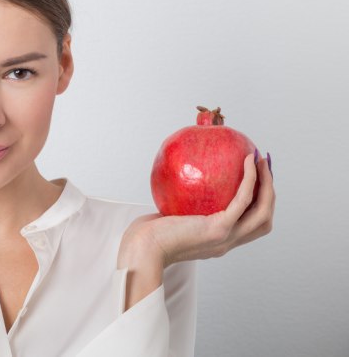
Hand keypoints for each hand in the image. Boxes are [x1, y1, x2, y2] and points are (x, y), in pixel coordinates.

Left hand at [118, 152, 274, 307]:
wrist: (141, 250)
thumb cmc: (145, 236)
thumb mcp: (168, 219)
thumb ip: (179, 206)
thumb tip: (178, 183)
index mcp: (217, 241)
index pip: (248, 226)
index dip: (258, 205)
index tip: (256, 181)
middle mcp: (226, 242)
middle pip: (263, 219)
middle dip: (269, 192)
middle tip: (265, 167)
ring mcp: (225, 237)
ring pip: (262, 211)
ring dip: (267, 184)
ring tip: (262, 161)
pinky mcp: (218, 229)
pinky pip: (242, 200)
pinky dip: (250, 179)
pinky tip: (248, 161)